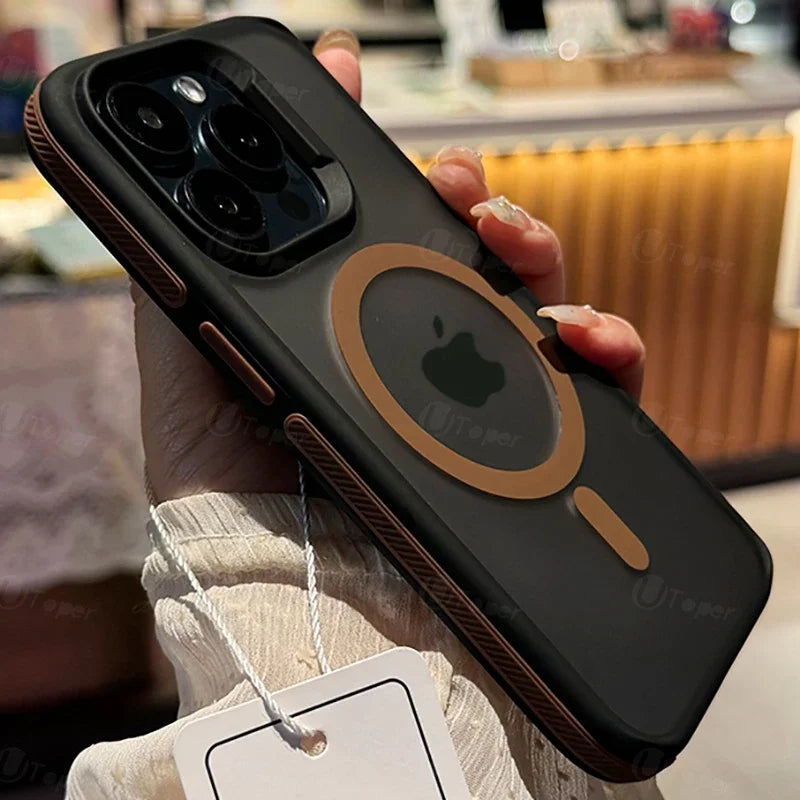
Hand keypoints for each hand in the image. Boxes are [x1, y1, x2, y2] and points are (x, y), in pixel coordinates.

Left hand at [135, 29, 644, 501]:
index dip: (397, 178)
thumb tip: (171, 204)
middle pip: (473, 263)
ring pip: (540, 307)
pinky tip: (580, 337)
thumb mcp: (187, 373)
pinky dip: (607, 350)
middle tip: (455, 182)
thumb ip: (181, 289)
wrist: (291, 599)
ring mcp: (482, 410)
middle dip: (473, 205)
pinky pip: (599, 394)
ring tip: (510, 240)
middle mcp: (424, 368)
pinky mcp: (533, 460)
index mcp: (357, 338)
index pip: (395, 244)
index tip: (378, 108)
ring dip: (538, 255)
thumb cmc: (232, 497)